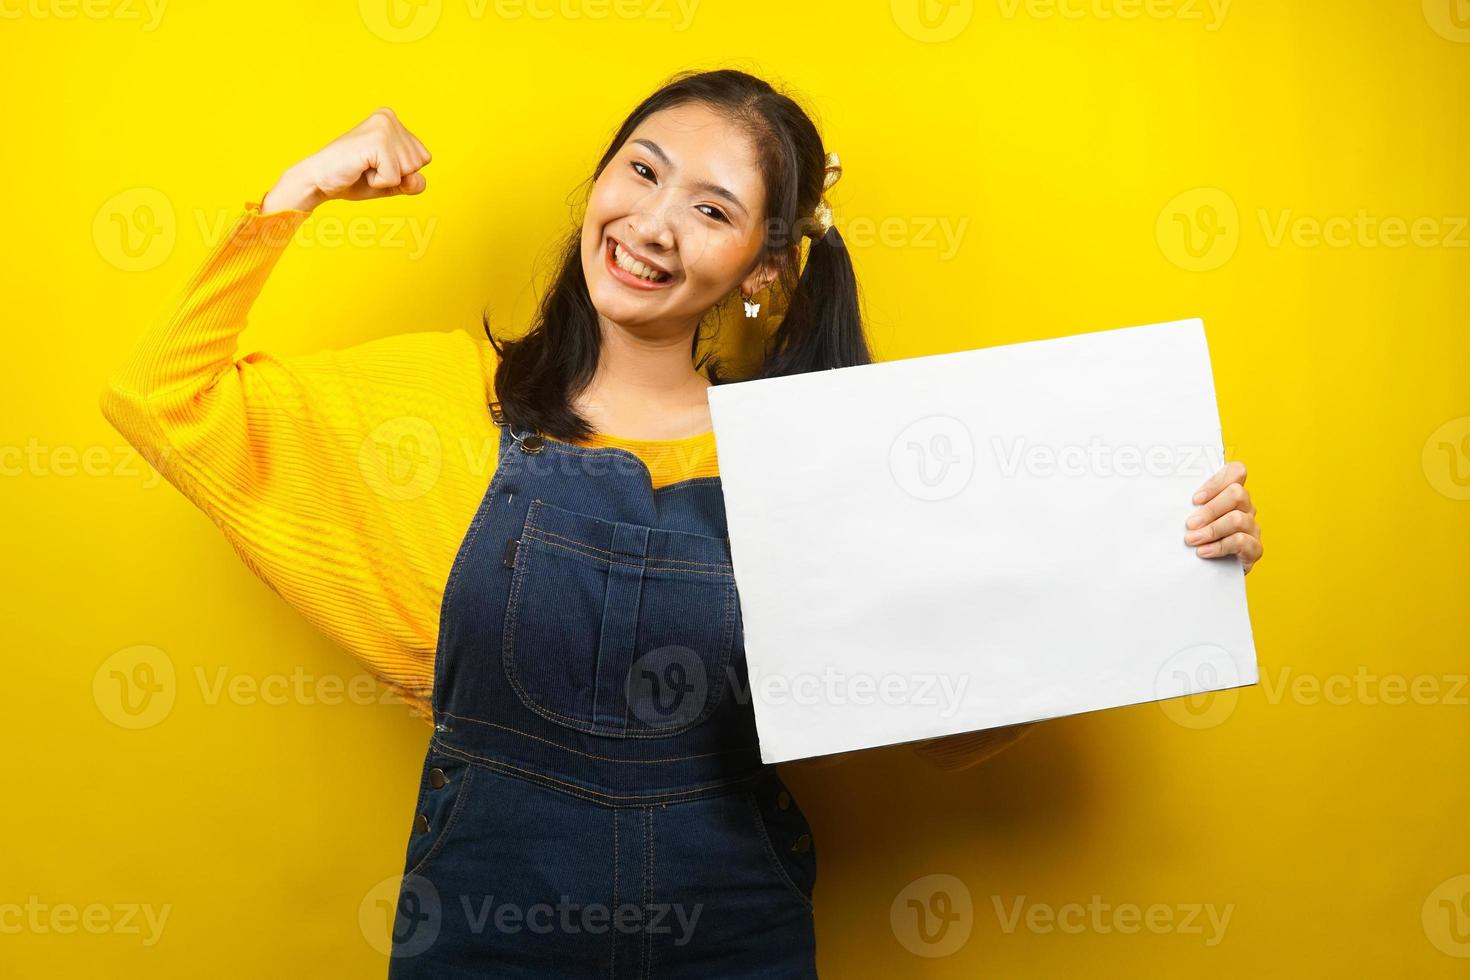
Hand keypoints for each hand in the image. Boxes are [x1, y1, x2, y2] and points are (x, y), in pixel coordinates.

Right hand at [261, 107, 431, 213]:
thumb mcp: (392, 182)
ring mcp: (382, 126)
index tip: (376, 165)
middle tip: (367, 167)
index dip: (402, 172)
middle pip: (419, 164)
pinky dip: (379, 182)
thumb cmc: (354, 178)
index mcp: (393, 121)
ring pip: (409, 170)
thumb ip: (412, 182)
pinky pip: (394, 177)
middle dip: (395, 175)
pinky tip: (360, 169)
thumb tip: (417, 178)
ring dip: (386, 178)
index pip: (424, 158)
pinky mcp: (376, 141)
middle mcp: (389, 117)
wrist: (318, 181)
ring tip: (363, 167)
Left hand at [1185, 460, 1262, 573]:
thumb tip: (1161, 497)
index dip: (1216, 481)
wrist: (1207, 571)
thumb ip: (1185, 505)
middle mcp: (1246, 507)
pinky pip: (1241, 541)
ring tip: (1192, 540)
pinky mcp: (1254, 548)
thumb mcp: (1189, 518)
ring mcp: (1252, 527)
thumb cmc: (1195, 537)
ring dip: (1212, 529)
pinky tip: (1203, 551)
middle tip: (1190, 524)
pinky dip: (1219, 546)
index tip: (1195, 499)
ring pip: (1238, 519)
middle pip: (1237, 494)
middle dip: (1210, 509)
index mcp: (1231, 494)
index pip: (1236, 472)